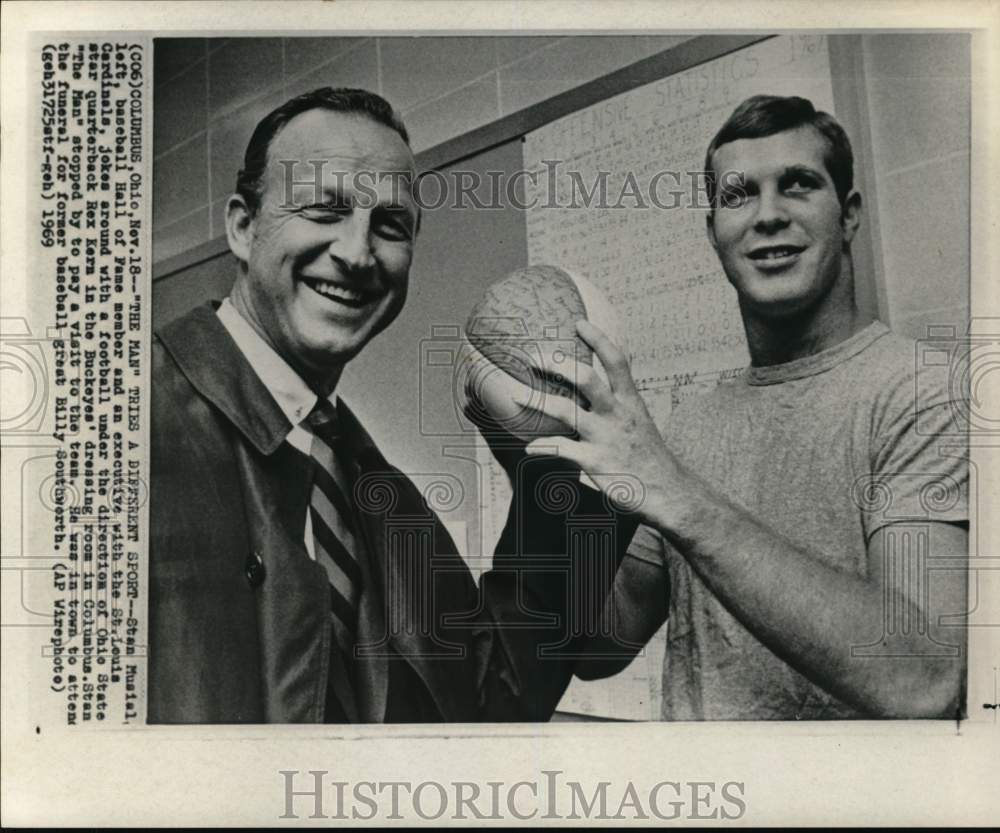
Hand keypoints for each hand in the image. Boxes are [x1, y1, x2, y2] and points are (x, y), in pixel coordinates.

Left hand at [517, 319, 685, 521]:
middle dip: (557, 364)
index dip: (598, 339)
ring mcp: (605, 437)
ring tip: (516, 394)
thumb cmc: (649, 456)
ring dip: (538, 400)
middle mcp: (617, 414)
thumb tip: (606, 380)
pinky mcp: (595, 462)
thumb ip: (621, 401)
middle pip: (586, 378)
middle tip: (532, 356)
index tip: (579, 322)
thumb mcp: (640, 420)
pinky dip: (541, 447)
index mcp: (630, 400)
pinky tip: (529, 449)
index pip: (616, 360)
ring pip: (566, 410)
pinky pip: (561, 449)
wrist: (668, 492)